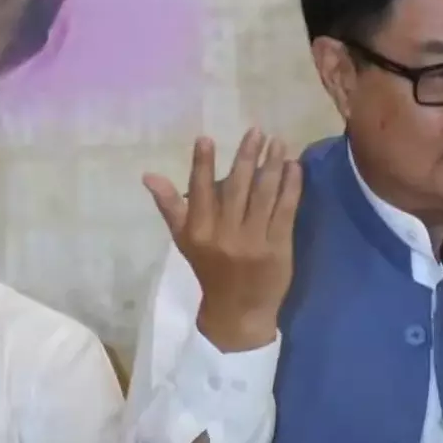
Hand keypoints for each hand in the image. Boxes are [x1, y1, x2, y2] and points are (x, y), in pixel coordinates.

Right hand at [144, 129, 301, 352]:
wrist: (238, 310)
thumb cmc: (210, 269)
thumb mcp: (184, 240)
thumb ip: (170, 206)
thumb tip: (148, 175)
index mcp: (199, 231)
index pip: (199, 191)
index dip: (202, 164)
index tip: (205, 138)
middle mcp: (224, 234)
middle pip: (236, 188)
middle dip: (246, 157)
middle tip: (256, 132)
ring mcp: (253, 241)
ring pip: (263, 195)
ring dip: (272, 166)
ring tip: (278, 143)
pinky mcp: (278, 247)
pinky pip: (285, 211)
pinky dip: (291, 187)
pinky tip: (294, 168)